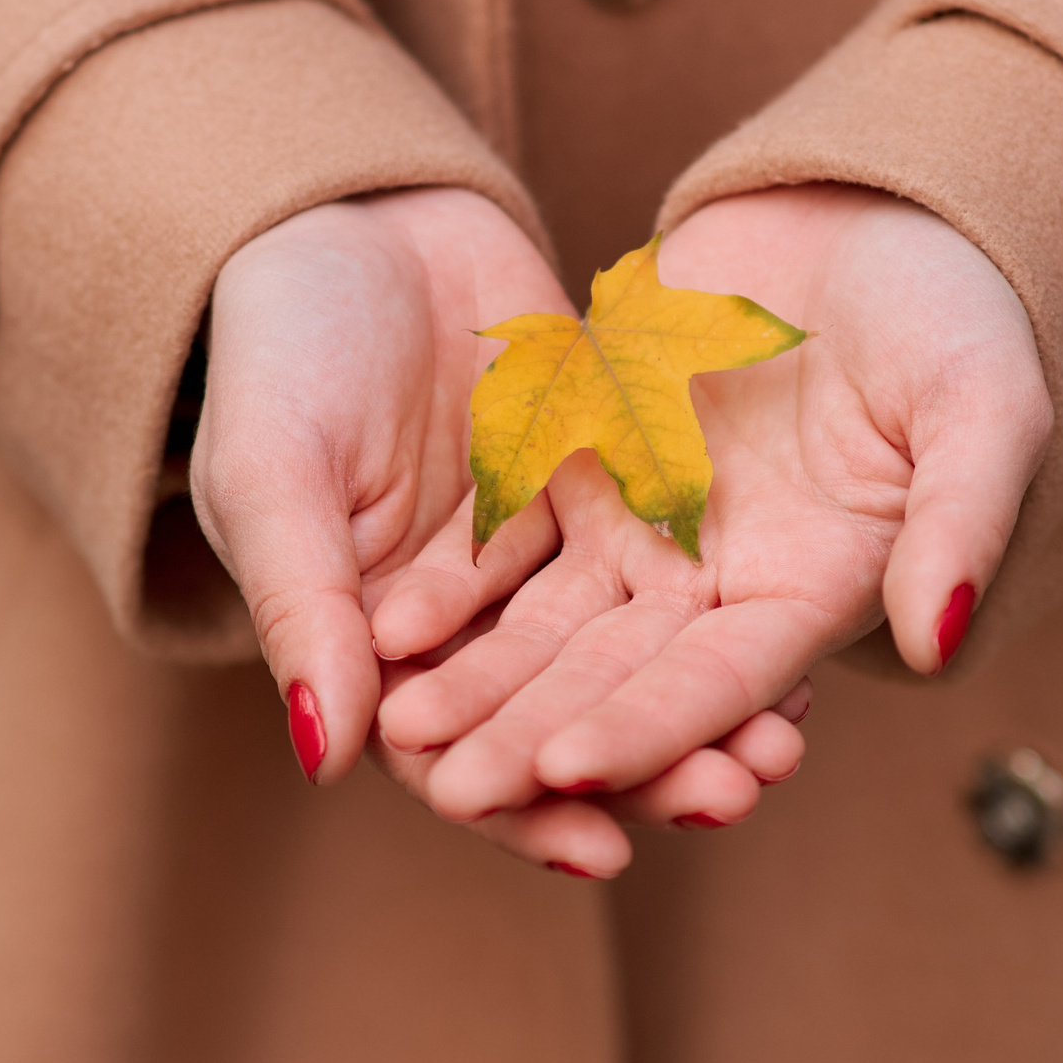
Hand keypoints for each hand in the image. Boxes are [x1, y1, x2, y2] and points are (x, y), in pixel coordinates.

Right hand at [188, 187, 804, 875]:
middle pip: (560, 715)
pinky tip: (789, 640)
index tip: (599, 850)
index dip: (522, 808)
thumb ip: (305, 609)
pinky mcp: (598, 483)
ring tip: (783, 742)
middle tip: (733, 796)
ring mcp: (538, 552)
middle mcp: (463, 618)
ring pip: (624, 651)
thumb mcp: (273, 477)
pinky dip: (718, 604)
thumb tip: (327, 755)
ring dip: (699, 703)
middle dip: (644, 765)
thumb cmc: (275, 347)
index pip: (453, 755)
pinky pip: (666, 558)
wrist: (352, 212)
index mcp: (372, 642)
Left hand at [370, 184, 1050, 833]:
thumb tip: (935, 638)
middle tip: (452, 788)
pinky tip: (389, 617)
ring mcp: (651, 522)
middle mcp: (722, 581)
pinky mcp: (591, 457)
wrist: (878, 212)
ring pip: (548, 621)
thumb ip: (963, 521)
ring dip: (480, 677)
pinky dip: (458, 581)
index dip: (646, 727)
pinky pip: (514, 532)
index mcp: (814, 592)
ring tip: (399, 723)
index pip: (720, 683)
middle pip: (616, 675)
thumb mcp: (987, 409)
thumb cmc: (959, 315)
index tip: (564, 770)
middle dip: (534, 735)